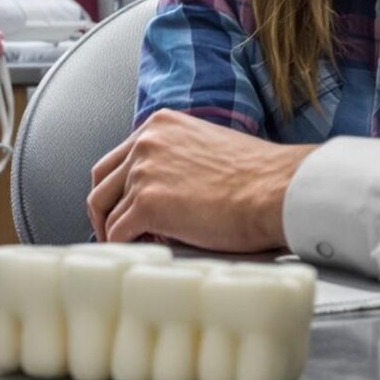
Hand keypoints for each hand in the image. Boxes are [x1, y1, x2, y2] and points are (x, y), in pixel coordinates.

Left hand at [86, 110, 315, 251]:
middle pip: (102, 179)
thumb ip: (181, 160)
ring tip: (125, 247)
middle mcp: (146, 142)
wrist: (278, 189)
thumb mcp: (210, 149)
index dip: (117, 185)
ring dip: (112, 230)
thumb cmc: (260, 176)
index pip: (119, 155)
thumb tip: (172, 191)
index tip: (121, 203)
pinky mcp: (148, 204)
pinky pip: (119, 232)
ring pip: (105, 208)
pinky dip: (122, 246)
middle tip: (110, 227)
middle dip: (102, 207)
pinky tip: (136, 254)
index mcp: (161, 125)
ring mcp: (144, 172)